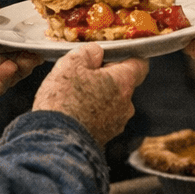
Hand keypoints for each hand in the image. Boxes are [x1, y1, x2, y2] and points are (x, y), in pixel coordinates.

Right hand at [32, 45, 147, 144]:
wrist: (54, 141)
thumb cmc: (63, 102)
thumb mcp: (70, 65)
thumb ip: (88, 53)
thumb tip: (96, 52)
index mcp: (122, 83)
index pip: (140, 64)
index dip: (128, 56)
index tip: (114, 54)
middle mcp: (126, 105)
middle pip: (123, 84)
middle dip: (106, 78)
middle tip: (83, 75)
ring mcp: (116, 124)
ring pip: (112, 102)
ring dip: (98, 97)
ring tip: (74, 97)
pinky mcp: (104, 138)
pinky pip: (103, 119)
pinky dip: (92, 114)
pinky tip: (74, 112)